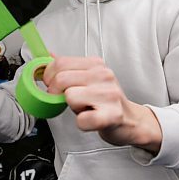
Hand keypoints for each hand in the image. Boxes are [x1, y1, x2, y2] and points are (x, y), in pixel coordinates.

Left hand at [43, 56, 161, 152]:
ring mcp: (109, 94)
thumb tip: (48, 55)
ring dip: (73, 108)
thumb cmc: (106, 101)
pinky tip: (92, 120)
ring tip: (86, 108)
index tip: (52, 86)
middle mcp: (104, 75)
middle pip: (61, 79)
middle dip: (56, 93)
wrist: (130, 120)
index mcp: (96, 64)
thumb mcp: (88, 79)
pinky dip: (82, 124)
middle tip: (68, 101)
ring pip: (70, 97)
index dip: (49, 76)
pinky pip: (82, 120)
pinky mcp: (111, 115)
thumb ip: (69, 68)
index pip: (60, 62)